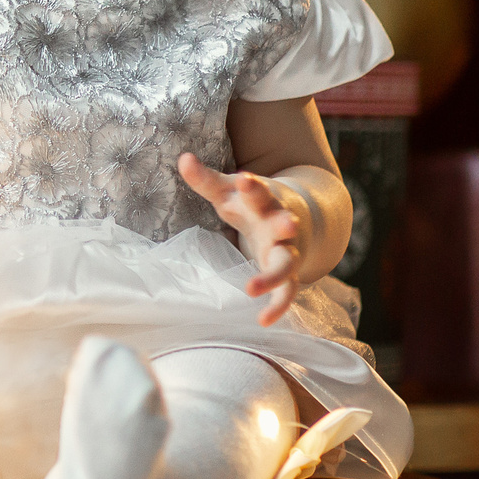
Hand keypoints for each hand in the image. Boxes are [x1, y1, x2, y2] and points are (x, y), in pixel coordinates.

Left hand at [179, 153, 305, 324]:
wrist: (295, 216)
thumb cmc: (252, 203)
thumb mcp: (230, 191)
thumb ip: (206, 179)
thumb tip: (182, 158)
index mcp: (265, 202)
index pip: (260, 192)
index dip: (253, 187)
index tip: (244, 180)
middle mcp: (280, 227)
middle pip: (284, 225)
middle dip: (285, 224)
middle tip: (287, 224)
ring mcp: (287, 252)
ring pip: (286, 265)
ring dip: (273, 276)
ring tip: (251, 288)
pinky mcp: (288, 274)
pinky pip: (287, 293)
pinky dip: (278, 307)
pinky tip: (264, 321)